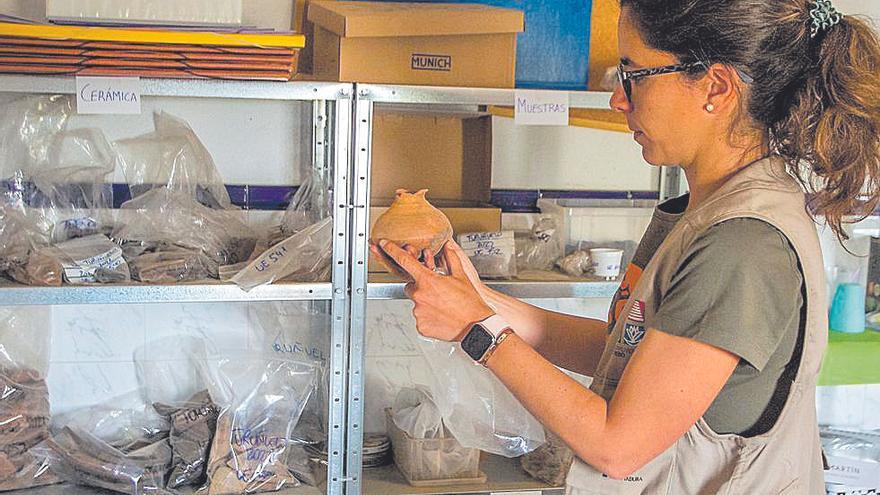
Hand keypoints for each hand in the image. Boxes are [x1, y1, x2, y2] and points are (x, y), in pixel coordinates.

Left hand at [370, 240, 493, 341]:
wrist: (476, 327)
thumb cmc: (470, 303)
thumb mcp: (461, 277)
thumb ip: (451, 259)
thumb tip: (447, 247)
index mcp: (428, 281)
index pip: (405, 261)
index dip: (392, 250)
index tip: (383, 244)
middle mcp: (419, 296)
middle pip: (410, 286)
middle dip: (420, 286)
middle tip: (436, 291)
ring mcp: (418, 312)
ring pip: (416, 302)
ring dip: (425, 302)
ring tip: (442, 305)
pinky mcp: (420, 325)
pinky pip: (419, 317)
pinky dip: (427, 315)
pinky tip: (440, 315)